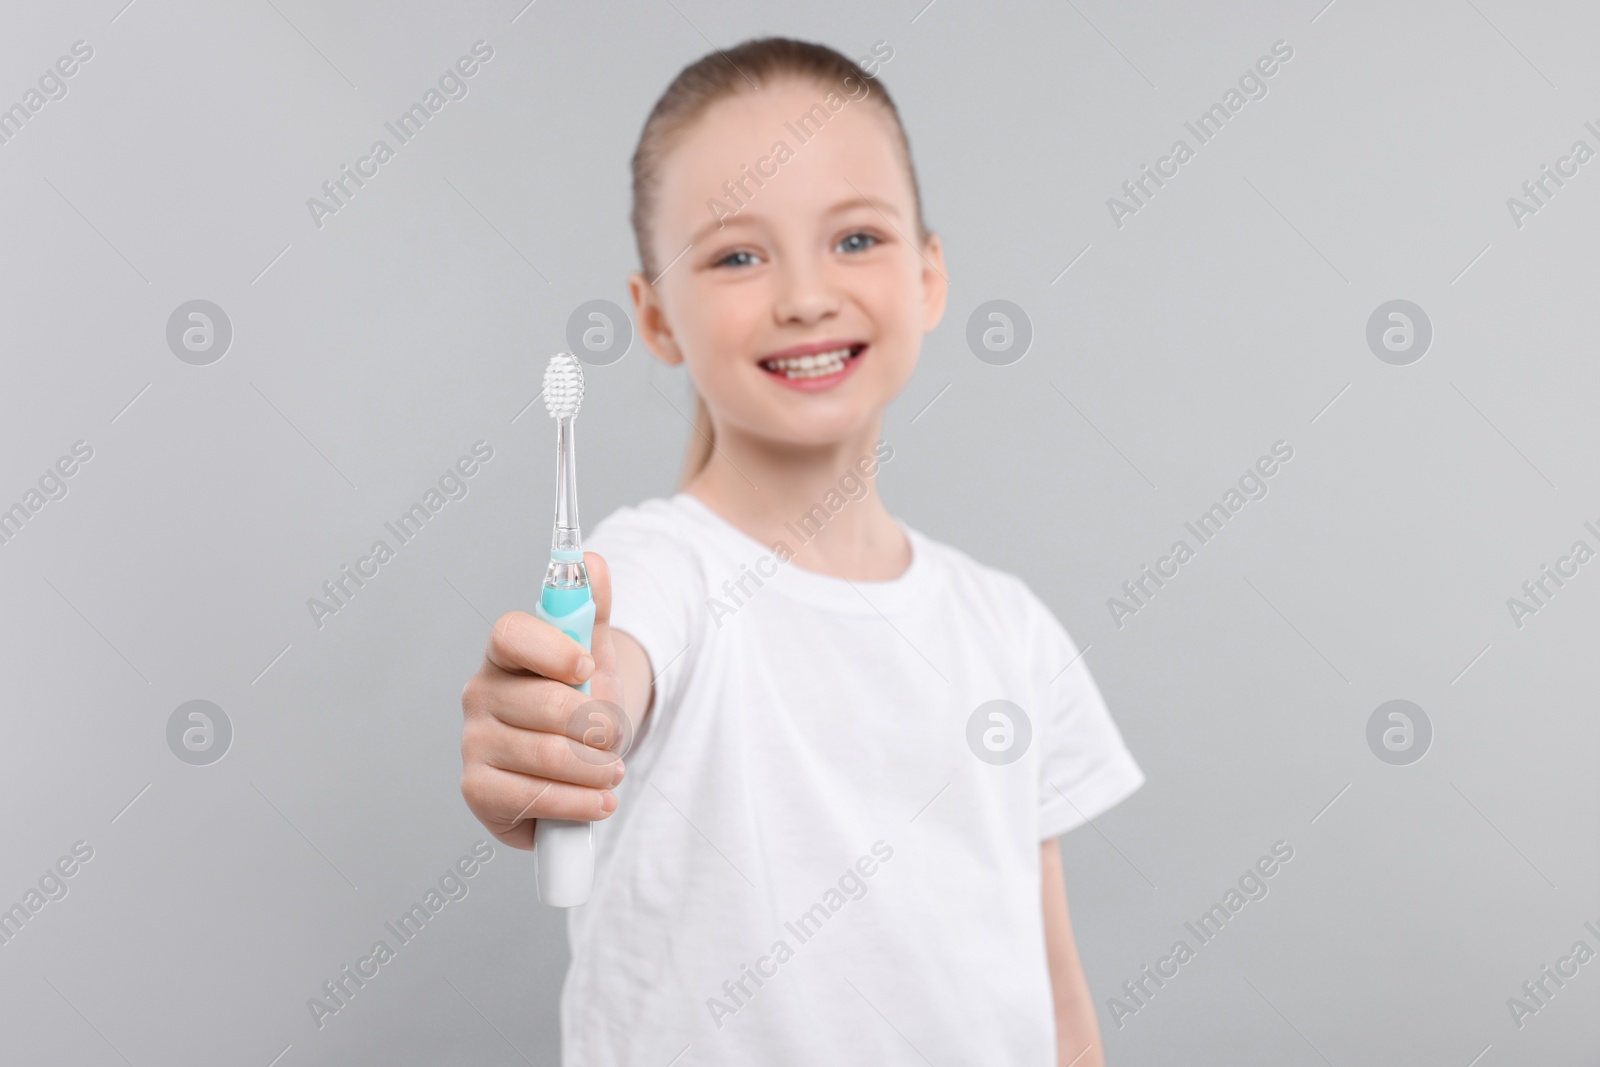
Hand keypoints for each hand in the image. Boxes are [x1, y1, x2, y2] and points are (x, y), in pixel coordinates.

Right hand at [460, 552, 627, 848]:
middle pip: (546, 705)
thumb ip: (592, 609)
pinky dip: (579, 803)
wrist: (574, 761)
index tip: (588, 667)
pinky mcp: (478, 791)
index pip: (512, 634)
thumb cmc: (579, 702)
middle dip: (598, 726)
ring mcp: (474, 743)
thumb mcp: (593, 654)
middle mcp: (480, 695)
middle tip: (614, 736)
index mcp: (504, 654)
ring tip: (612, 770)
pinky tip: (599, 800)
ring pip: (547, 755)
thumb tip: (594, 562)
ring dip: (595, 767)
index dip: (553, 649)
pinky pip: (535, 798)